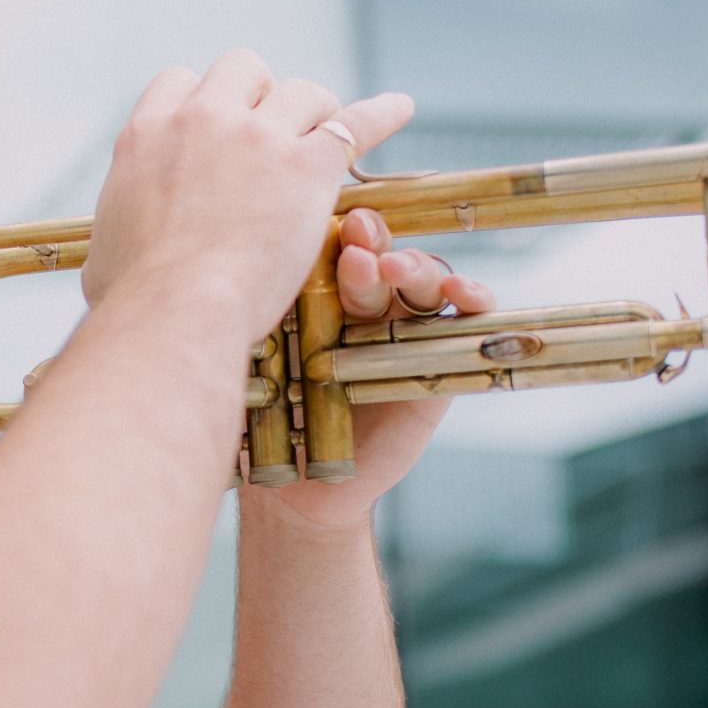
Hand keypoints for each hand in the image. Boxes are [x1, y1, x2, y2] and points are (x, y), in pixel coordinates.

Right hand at [80, 52, 416, 344]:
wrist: (174, 310)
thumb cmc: (134, 299)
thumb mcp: (105, 254)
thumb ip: (117, 233)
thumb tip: (111, 257)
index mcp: (146, 135)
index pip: (179, 81)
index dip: (204, 100)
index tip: (218, 124)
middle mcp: (202, 120)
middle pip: (242, 68)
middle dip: (260, 94)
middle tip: (271, 132)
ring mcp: (258, 138)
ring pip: (302, 90)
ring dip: (314, 111)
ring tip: (325, 138)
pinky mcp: (308, 167)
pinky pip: (356, 123)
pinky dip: (382, 114)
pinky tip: (400, 109)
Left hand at [254, 206, 495, 528]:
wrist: (298, 481)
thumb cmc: (267, 417)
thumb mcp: (257, 361)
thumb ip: (259, 316)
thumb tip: (234, 270)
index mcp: (320, 290)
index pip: (337, 244)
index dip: (339, 231)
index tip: (333, 226)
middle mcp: (366, 303)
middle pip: (381, 256)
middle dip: (372, 247)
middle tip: (357, 253)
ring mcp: (405, 330)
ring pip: (424, 281)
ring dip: (415, 268)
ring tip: (395, 270)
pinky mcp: (438, 362)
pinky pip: (463, 324)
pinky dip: (472, 301)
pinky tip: (462, 295)